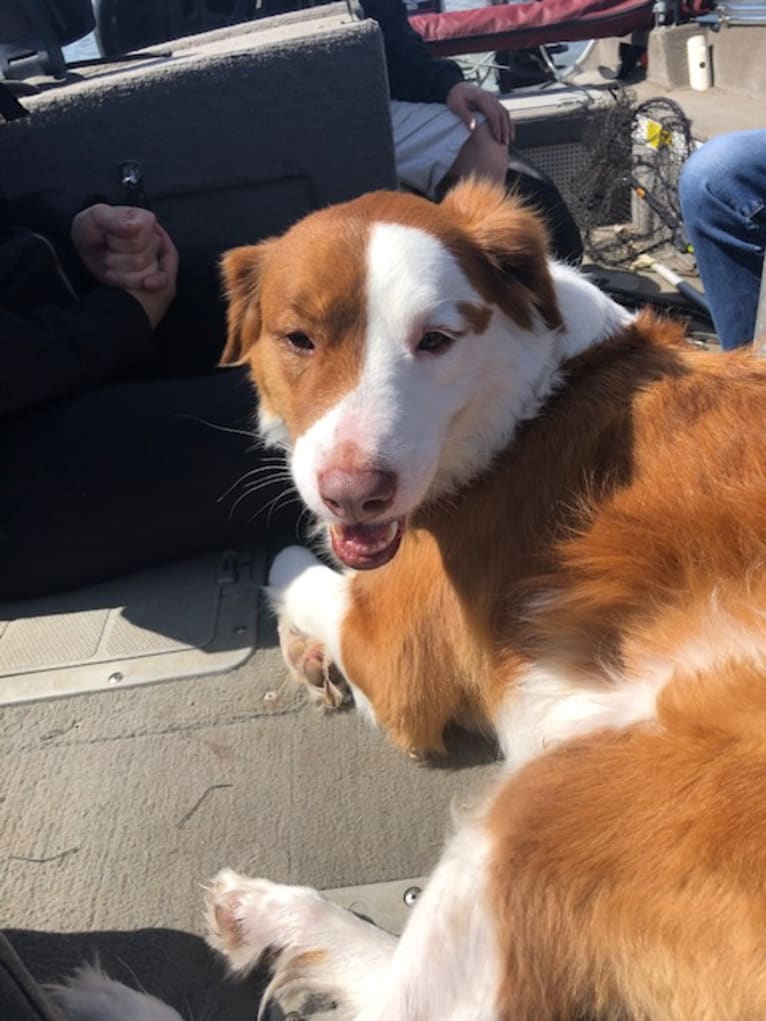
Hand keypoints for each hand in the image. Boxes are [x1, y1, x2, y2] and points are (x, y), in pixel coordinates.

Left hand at [71, 203, 178, 327]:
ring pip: (147, 273)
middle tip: (108, 252)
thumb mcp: (94, 218)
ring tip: (112, 266)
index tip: (107, 239)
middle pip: (142, 257)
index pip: (141, 236)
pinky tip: (144, 284)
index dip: (121, 242)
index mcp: (143, 218)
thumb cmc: (92, 232)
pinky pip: (163, 282)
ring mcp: (158, 257)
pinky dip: (153, 284)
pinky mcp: (158, 273)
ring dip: (123, 274)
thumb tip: (135, 227)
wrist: (87, 251)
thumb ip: (113, 219)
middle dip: (119, 259)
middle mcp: (154, 236)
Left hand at [446, 82, 513, 144]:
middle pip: (502, 114)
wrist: (458, 87)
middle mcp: (490, 97)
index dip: (496, 127)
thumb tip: (473, 128)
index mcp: (482, 98)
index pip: (493, 113)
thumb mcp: (456, 106)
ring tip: (508, 140)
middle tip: (504, 143)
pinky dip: (507, 122)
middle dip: (504, 129)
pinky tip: (507, 132)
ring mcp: (493, 98)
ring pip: (505, 112)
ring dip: (508, 126)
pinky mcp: (494, 102)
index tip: (497, 138)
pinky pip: (503, 111)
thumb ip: (465, 116)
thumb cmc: (455, 98)